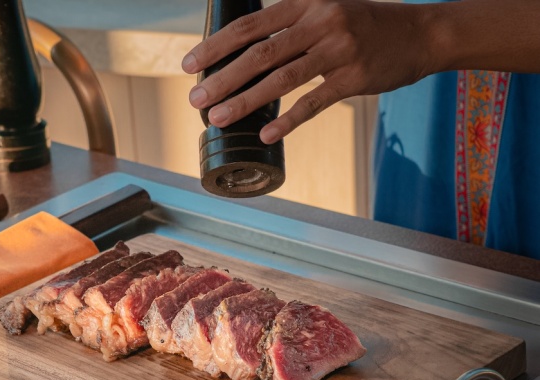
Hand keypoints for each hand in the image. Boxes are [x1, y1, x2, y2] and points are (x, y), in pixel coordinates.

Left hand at [182, 0, 435, 142]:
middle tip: (195, 100)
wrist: (421, 33)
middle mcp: (320, 21)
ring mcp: (339, 49)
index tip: (189, 65)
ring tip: (218, 118)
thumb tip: (243, 50)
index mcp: (306, 2)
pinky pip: (314, 101)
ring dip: (245, 101)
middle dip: (222, 78)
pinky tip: (267, 134)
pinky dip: (289, 119)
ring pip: (281, 79)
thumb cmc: (364, 25)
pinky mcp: (354, 76)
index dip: (216, 45)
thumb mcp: (326, 9)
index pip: (251, 25)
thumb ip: (289, 25)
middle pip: (260, 53)